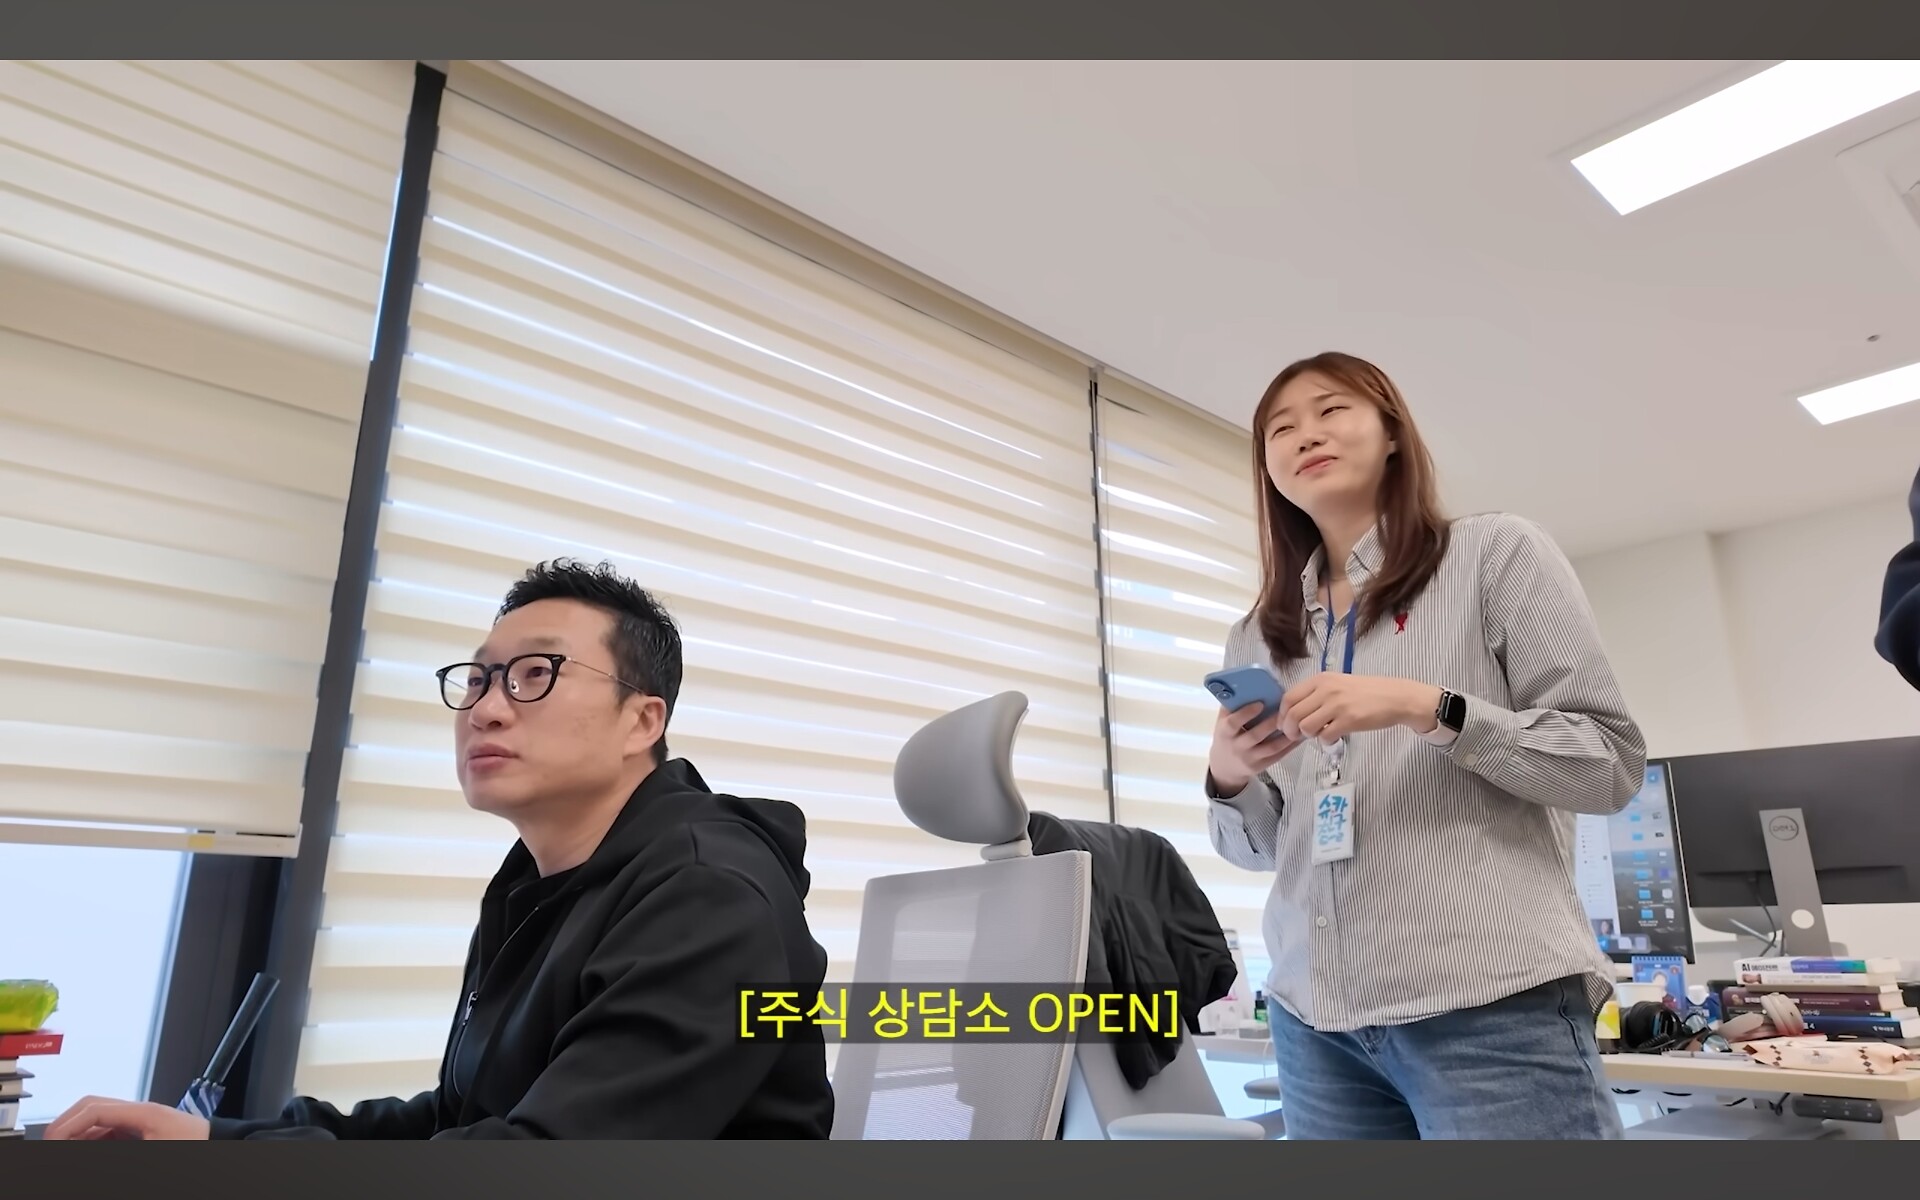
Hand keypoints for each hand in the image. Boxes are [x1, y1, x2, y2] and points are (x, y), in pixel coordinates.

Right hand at [44, 1097, 210, 1140]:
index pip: (93, 1109)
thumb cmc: (194, 1145)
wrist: (221, 1146)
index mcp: (144, 1111)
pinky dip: (94, 1139)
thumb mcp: (149, 1149)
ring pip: (100, 1120)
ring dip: (79, 1133)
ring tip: (64, 1146)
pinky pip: (111, 1130)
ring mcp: (143, 1119)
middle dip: (68, 1123)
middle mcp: (142, 1110)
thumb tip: (82, 1141)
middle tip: (51, 1141)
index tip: (51, 1141)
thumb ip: (110, 1142)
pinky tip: (85, 1148)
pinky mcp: (145, 1130)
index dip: (66, 1125)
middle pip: (93, 1107)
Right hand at [1208, 701, 1305, 794]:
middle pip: (1255, 736)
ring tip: (1298, 723)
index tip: (1260, 703)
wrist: (1225, 767)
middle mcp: (1237, 747)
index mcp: (1224, 732)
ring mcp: (1249, 759)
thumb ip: (1231, 707)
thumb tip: (1243, 685)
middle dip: (1270, 723)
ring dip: (1286, 736)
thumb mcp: (1222, 722)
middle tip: (1285, 711)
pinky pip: (1278, 756)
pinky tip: (1300, 737)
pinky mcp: (1260, 766)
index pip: (1233, 723)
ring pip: (1270, 748)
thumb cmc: (1226, 737)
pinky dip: (1290, 746)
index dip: (1246, 713)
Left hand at [1279, 674, 1440, 743]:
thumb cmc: (1365, 692)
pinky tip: (1333, 736)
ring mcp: (1337, 705)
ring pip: (1306, 727)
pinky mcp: (1349, 721)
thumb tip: (1293, 713)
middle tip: (1296, 736)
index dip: (1282, 715)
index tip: (1284, 724)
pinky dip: (1325, 741)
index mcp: (1320, 680)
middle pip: (1293, 715)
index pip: (1288, 698)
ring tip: (1318, 733)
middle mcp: (1326, 690)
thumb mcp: (1337, 684)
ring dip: (1308, 736)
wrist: (1394, 697)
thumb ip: (1315, 695)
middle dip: (1290, 730)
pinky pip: (1325, 737)